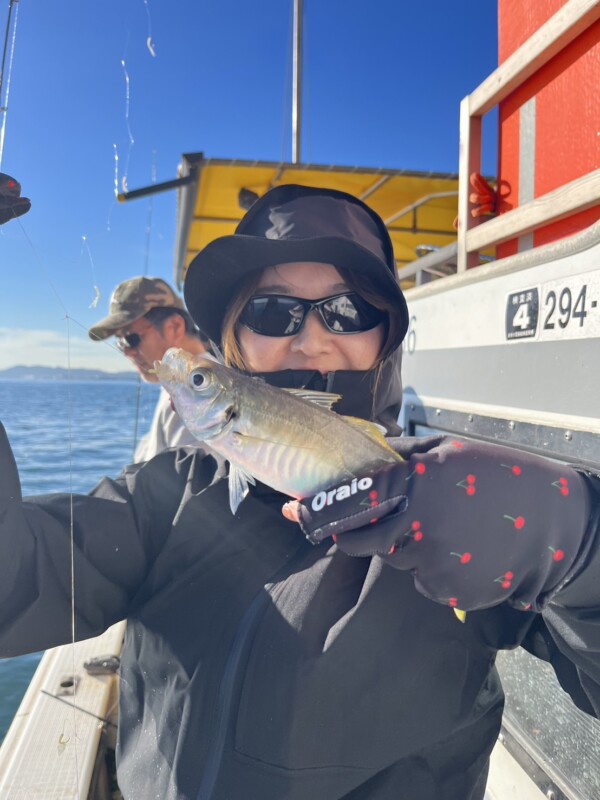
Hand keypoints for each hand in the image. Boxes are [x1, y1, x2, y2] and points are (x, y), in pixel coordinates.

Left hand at [285, 436, 591, 611]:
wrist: (555, 521)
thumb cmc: (501, 476)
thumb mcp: (449, 449)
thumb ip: (402, 455)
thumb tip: (367, 457)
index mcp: (416, 483)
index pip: (352, 500)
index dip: (319, 508)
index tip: (296, 511)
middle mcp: (419, 526)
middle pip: (362, 539)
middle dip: (357, 532)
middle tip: (372, 522)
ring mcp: (434, 564)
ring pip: (394, 560)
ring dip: (404, 546)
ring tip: (443, 526)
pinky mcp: (450, 592)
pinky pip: (421, 581)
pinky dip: (429, 568)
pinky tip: (458, 549)